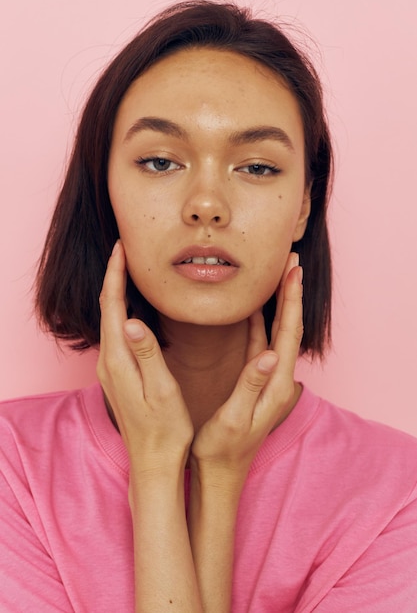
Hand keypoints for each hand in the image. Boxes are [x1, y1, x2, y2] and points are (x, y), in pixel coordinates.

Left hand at [97, 240, 193, 472]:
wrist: (153, 462)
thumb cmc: (165, 429)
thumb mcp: (161, 391)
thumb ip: (147, 355)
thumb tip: (133, 321)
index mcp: (119, 361)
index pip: (113, 307)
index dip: (116, 275)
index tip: (122, 248)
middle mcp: (109, 362)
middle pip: (107, 309)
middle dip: (114, 276)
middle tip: (125, 250)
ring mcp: (110, 369)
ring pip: (110, 320)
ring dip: (117, 292)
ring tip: (128, 270)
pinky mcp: (117, 375)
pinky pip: (115, 334)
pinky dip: (121, 311)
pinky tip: (132, 307)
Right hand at [190, 252, 302, 481]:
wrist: (219, 475)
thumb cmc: (222, 450)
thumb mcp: (235, 419)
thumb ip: (251, 386)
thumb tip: (268, 355)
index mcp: (275, 386)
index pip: (287, 335)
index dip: (290, 301)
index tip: (292, 271)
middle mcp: (276, 379)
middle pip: (287, 327)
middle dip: (289, 293)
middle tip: (289, 261)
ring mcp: (266, 379)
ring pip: (275, 332)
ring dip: (277, 304)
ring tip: (276, 276)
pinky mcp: (254, 381)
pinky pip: (258, 344)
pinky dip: (258, 322)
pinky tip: (252, 309)